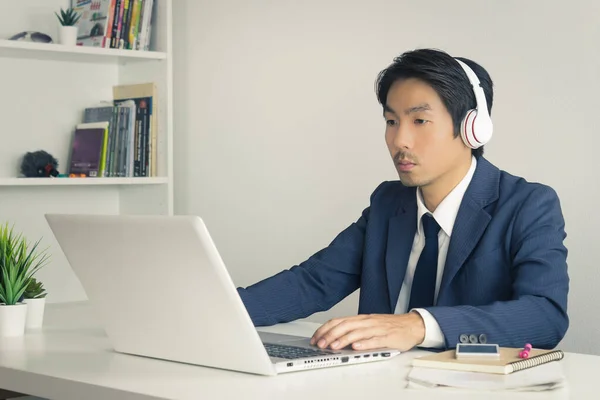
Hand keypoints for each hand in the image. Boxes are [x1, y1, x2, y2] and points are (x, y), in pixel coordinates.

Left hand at [310, 312, 425, 351]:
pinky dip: (364, 343)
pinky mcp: (387, 337)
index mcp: (361, 319)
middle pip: (345, 326)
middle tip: (320, 344)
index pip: (339, 321)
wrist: (412, 325)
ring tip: (333, 346)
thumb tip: (335, 339)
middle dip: (330, 335)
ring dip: (343, 340)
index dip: (325, 329)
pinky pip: (374, 340)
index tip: (316, 338)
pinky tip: (356, 347)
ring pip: (357, 333)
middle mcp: (367, 322)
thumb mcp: (369, 325)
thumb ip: (354, 330)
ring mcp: (377, 329)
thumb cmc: (390, 326)